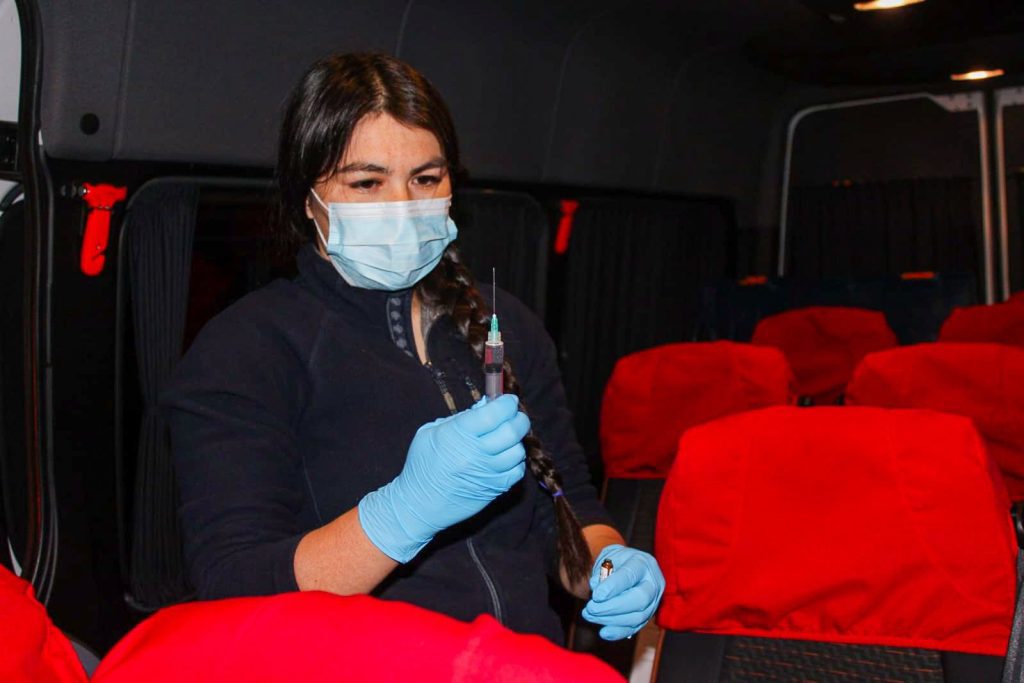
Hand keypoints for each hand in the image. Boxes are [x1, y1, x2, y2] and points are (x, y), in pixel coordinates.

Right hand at [358, 394, 528, 561]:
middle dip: (518, 418)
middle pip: (511, 430)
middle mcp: (475, 453)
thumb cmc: (421, 465)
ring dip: (516, 441)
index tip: (508, 400)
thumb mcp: (431, 433)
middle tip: (513, 416)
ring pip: (517, 451)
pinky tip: (505, 457)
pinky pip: (517, 471)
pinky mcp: (494, 489)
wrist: (417, 504)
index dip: (506, 403)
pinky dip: (516, 461)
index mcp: (457, 434)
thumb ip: (459, 418)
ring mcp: (487, 473)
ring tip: (507, 438)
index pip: (493, 414)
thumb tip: (485, 407)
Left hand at [581, 545, 664, 639]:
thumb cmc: (616, 561)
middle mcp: (653, 582)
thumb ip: (601, 570)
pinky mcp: (648, 615)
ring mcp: (654, 601)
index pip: (631, 575)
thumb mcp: (608, 557)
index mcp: (643, 563)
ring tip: (589, 616)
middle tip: (591, 608)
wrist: (628, 566)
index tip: (596, 595)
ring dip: (611, 620)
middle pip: (640, 599)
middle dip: (613, 607)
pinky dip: (619, 632)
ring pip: (638, 617)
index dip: (613, 587)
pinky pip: (636, 627)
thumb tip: (596, 585)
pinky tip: (604, 632)